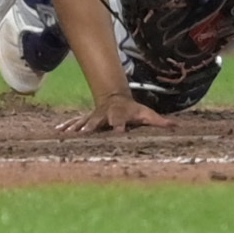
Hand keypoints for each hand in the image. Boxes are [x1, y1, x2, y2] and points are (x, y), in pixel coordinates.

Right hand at [58, 94, 174, 133]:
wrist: (114, 98)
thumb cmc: (132, 110)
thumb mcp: (146, 114)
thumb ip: (159, 122)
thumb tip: (176, 126)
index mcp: (119, 115)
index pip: (119, 121)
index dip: (119, 126)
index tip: (118, 133)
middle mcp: (103, 115)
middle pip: (97, 121)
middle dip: (91, 127)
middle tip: (86, 133)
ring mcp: (93, 117)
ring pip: (82, 122)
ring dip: (75, 128)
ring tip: (66, 134)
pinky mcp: (85, 119)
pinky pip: (74, 123)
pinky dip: (66, 126)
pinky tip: (57, 132)